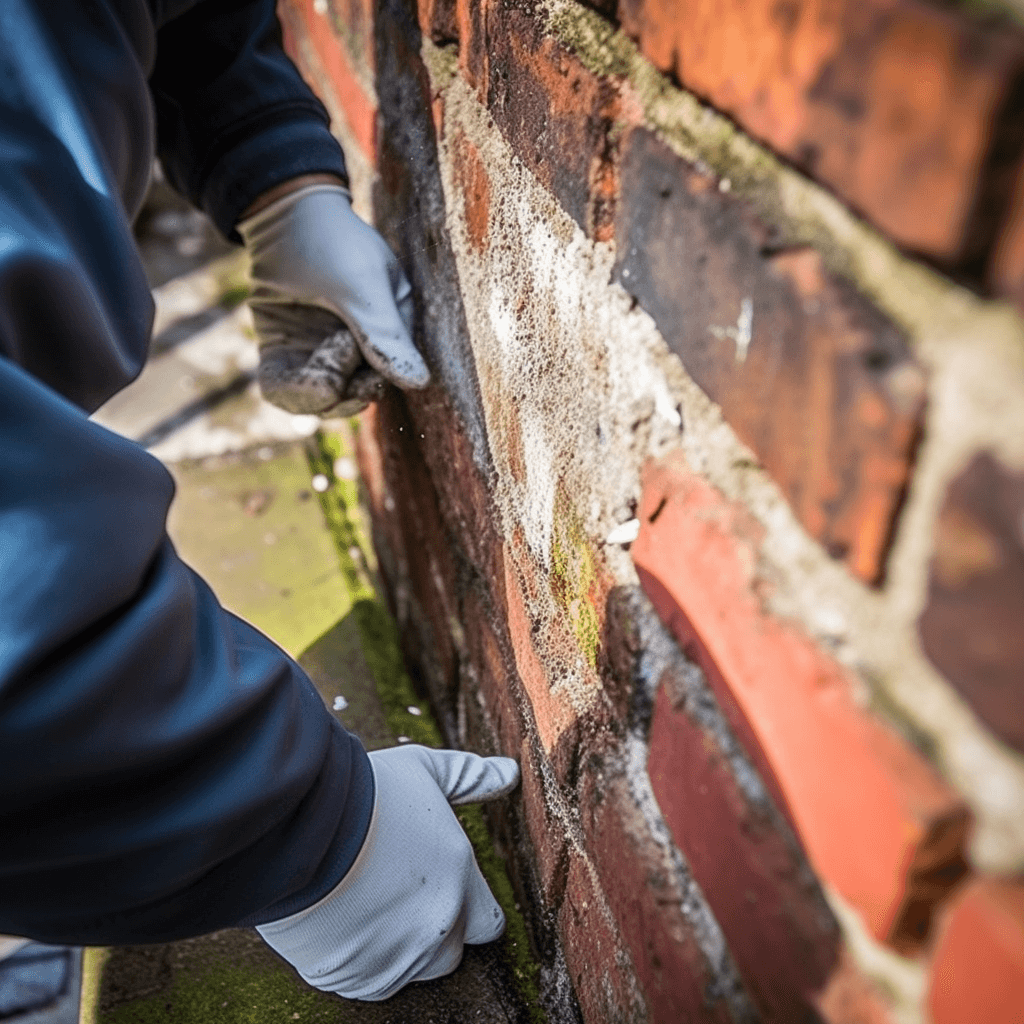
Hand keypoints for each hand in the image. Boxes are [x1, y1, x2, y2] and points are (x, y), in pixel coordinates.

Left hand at [237, 181, 429, 415]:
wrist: (279, 210)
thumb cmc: (332, 241)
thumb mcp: (360, 287)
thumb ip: (384, 335)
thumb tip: (420, 382)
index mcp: (392, 328)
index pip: (386, 375)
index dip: (369, 379)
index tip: (350, 355)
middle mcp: (360, 345)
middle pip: (354, 394)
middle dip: (342, 389)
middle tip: (327, 365)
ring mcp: (322, 350)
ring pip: (320, 399)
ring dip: (313, 396)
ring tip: (309, 379)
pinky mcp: (288, 351)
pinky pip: (288, 389)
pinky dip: (286, 392)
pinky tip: (284, 384)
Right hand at [256, 745, 519, 1000]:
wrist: (298, 826)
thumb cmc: (363, 793)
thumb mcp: (424, 771)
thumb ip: (470, 778)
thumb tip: (509, 774)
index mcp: (459, 881)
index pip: (489, 921)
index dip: (468, 907)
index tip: (443, 889)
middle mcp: (437, 926)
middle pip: (454, 951)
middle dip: (437, 931)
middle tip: (402, 897)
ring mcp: (398, 957)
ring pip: (413, 969)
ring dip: (400, 947)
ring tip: (370, 907)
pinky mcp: (356, 977)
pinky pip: (370, 980)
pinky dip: (362, 960)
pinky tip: (345, 922)